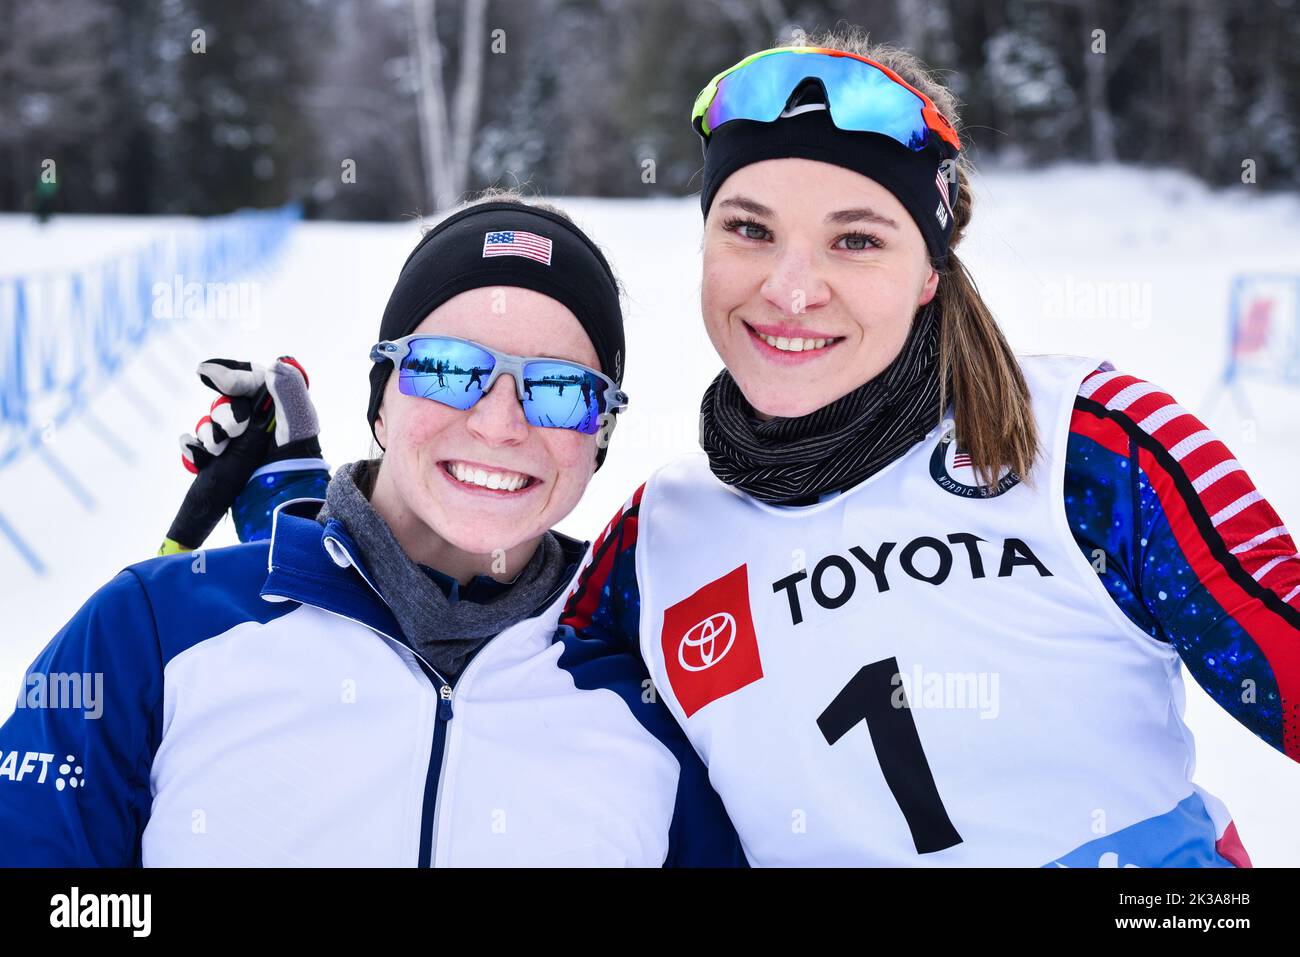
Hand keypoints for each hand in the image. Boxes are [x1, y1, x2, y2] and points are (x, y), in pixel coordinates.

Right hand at [161, 357, 320, 552]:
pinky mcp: (220, 463)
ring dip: (208, 434)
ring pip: (207, 423)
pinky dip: (191, 449)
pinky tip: (202, 458)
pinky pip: (192, 445)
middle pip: (224, 402)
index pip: (249, 379)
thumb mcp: (300, 424)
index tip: (207, 373)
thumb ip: (289, 390)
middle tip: (235, 431)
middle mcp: (255, 423)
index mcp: (277, 408)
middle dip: (224, 414)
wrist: (281, 505)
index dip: (228, 373)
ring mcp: (236, 444)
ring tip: (220, 451)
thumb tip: (271, 365)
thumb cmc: (298, 464)